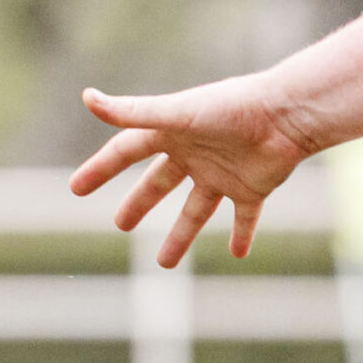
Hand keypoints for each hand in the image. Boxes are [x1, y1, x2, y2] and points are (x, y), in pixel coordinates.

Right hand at [68, 75, 323, 265]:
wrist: (286, 116)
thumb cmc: (229, 108)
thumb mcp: (176, 113)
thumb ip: (132, 112)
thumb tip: (87, 98)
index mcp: (170, 133)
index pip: (126, 152)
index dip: (100, 169)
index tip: (76, 189)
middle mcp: (193, 154)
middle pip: (158, 183)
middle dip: (138, 204)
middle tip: (120, 225)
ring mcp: (221, 174)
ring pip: (195, 210)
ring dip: (180, 235)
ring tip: (164, 264)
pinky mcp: (251, 189)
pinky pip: (244, 217)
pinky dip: (241, 235)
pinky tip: (238, 254)